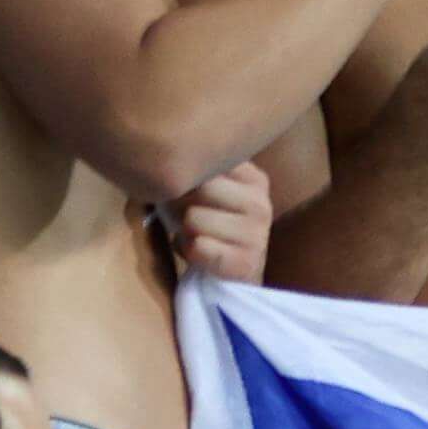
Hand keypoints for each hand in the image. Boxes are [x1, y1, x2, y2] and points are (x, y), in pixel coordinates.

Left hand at [158, 161, 273, 282]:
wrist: (232, 274)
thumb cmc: (211, 222)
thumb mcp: (211, 188)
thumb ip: (201, 168)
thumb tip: (166, 154)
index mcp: (255, 179)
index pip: (207, 160)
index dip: (187, 175)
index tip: (188, 189)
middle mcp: (261, 204)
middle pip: (200, 188)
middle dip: (181, 202)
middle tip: (184, 214)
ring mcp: (257, 236)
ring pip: (194, 218)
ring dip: (184, 229)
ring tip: (192, 234)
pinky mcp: (245, 263)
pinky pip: (198, 247)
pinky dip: (188, 251)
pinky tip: (197, 251)